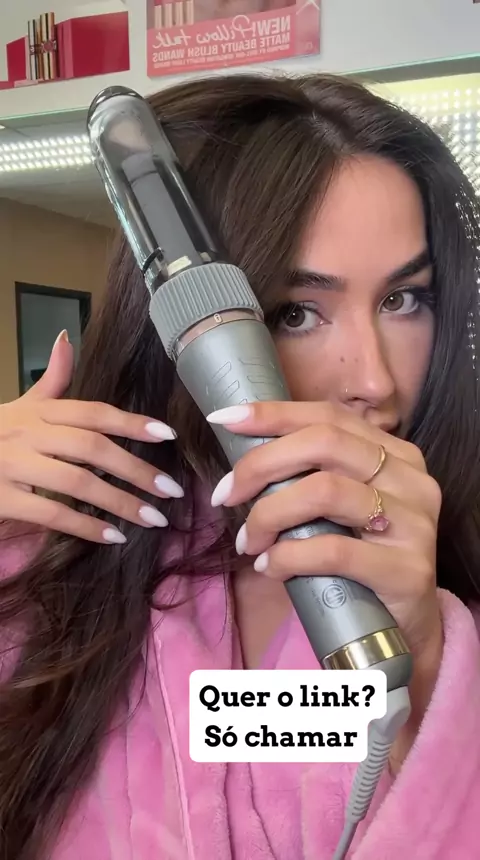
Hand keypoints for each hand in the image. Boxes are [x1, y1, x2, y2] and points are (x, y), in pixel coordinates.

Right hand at [0, 331, 182, 543]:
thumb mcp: (19, 405)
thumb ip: (50, 380)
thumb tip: (67, 339)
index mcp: (39, 411)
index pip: (93, 412)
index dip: (132, 422)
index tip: (168, 435)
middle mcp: (28, 433)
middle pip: (92, 448)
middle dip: (136, 469)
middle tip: (171, 490)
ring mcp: (13, 465)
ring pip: (77, 482)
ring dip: (120, 502)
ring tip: (153, 519)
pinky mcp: (2, 498)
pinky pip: (51, 513)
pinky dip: (85, 527)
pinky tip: (113, 538)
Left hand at [208, 402, 443, 755]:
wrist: (405, 630)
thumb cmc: (359, 561)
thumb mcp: (338, 510)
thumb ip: (309, 477)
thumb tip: (242, 459)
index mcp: (394, 453)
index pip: (329, 417)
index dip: (274, 414)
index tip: (225, 420)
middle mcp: (411, 478)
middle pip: (324, 443)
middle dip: (260, 464)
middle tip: (225, 495)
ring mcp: (414, 522)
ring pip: (325, 491)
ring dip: (269, 514)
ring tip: (248, 542)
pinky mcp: (408, 570)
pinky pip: (333, 550)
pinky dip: (289, 556)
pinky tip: (270, 567)